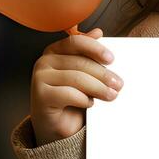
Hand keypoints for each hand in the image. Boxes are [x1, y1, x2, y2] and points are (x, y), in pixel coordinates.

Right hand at [31, 27, 123, 146]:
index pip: (76, 42)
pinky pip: (68, 94)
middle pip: (79, 62)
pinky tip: (90, 103)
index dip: (95, 48)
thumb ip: (88, 54)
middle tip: (118, 84)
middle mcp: (44, 62)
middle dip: (103, 74)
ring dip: (98, 88)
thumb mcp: (82, 74)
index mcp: (54, 51)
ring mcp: (39, 78)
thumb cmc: (70, 98)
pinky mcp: (40, 96)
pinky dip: (83, 99)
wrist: (56, 127)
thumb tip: (98, 32)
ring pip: (76, 78)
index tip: (112, 59)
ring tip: (111, 95)